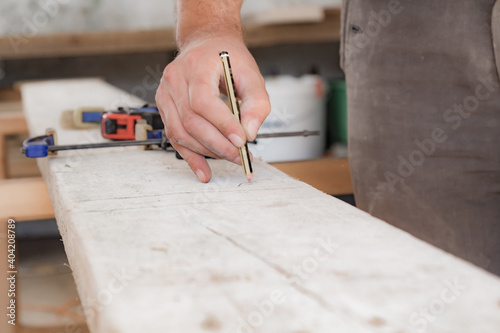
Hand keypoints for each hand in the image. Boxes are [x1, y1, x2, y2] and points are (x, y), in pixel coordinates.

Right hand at [156, 35, 269, 181]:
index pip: (203, 101)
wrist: (207, 45)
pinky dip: (191, 157)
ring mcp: (165, 93)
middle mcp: (175, 79)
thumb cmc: (227, 58)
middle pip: (191, 121)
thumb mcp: (251, 74)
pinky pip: (174, 137)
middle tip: (239, 155)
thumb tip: (249, 134)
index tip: (241, 141)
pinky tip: (204, 171)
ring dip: (206, 151)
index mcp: (196, 66)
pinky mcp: (164, 107)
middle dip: (217, 144)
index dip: (222, 124)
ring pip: (181, 132)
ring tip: (229, 158)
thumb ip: (257, 104)